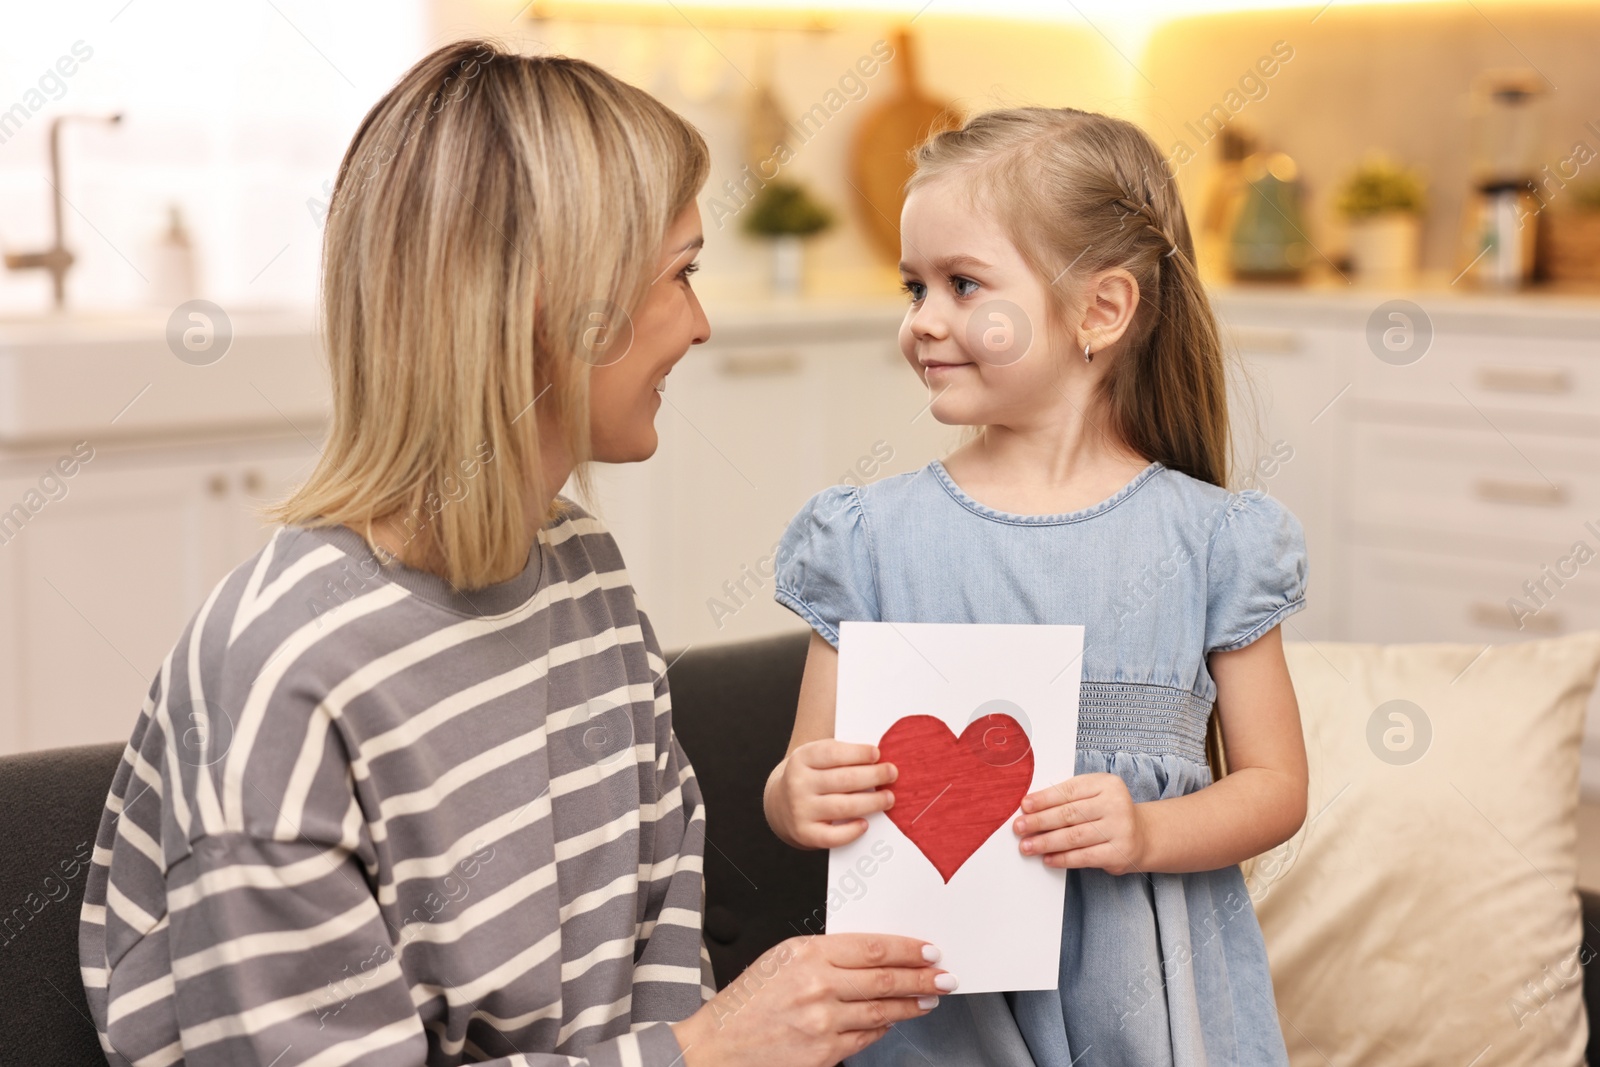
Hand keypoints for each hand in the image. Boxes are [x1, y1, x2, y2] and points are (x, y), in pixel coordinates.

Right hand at [671, 933, 955, 1066]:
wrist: (715, 1048)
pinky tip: (893, 1022)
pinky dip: (883, 1028)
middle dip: (922, 978)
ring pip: (882, 1011)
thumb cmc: (746, 1003)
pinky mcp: (824, 1053)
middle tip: (945, 976)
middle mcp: (817, 986)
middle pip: (885, 979)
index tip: (929, 950)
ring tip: (929, 999)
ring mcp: (822, 1022)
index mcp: (806, 953)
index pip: (873, 948)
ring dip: (912, 1005)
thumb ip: (825, 955)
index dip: (908, 950)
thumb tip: (872, 957)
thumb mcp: (781, 960)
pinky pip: (865, 1037)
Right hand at [765, 740, 896, 849]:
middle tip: (892, 773)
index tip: (877, 754)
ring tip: (888, 798)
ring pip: (843, 807)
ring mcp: (800, 810)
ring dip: (871, 802)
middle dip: (873, 776)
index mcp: (801, 758)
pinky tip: (865, 824)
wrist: (780, 805)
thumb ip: (840, 755)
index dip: (858, 753)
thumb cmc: (811, 778)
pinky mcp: (805, 833)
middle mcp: (798, 783)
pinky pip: (833, 836)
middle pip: (843, 779)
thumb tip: (877, 760)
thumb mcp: (815, 758)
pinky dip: (852, 831)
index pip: (833, 753)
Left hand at [1012, 772, 1147, 875]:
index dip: (1044, 799)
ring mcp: (1120, 829)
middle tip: (1019, 828)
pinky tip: (1047, 859)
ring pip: (1074, 837)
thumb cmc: (1107, 812)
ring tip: (1027, 846)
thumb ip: (1068, 798)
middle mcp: (1116, 804)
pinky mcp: (1119, 853)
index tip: (1024, 806)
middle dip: (1040, 821)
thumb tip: (1030, 809)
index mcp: (1106, 784)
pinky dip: (1063, 859)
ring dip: (1046, 843)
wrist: (1141, 834)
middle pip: (1069, 814)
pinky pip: (1084, 857)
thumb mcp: (1094, 794)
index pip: (1069, 791)